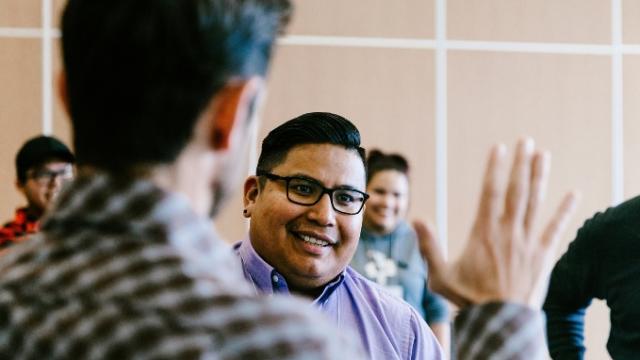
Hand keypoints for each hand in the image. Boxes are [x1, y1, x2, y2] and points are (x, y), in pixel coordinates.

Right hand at [415, 138, 578, 307]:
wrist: (500, 320)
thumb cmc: (469, 299)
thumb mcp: (440, 274)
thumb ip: (429, 246)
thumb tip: (415, 219)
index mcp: (483, 232)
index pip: (490, 192)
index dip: (494, 168)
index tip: (498, 147)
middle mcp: (508, 231)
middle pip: (516, 191)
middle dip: (521, 164)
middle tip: (525, 140)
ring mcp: (527, 242)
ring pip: (535, 203)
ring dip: (539, 177)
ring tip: (543, 154)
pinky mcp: (542, 255)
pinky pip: (555, 228)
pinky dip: (565, 210)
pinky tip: (574, 193)